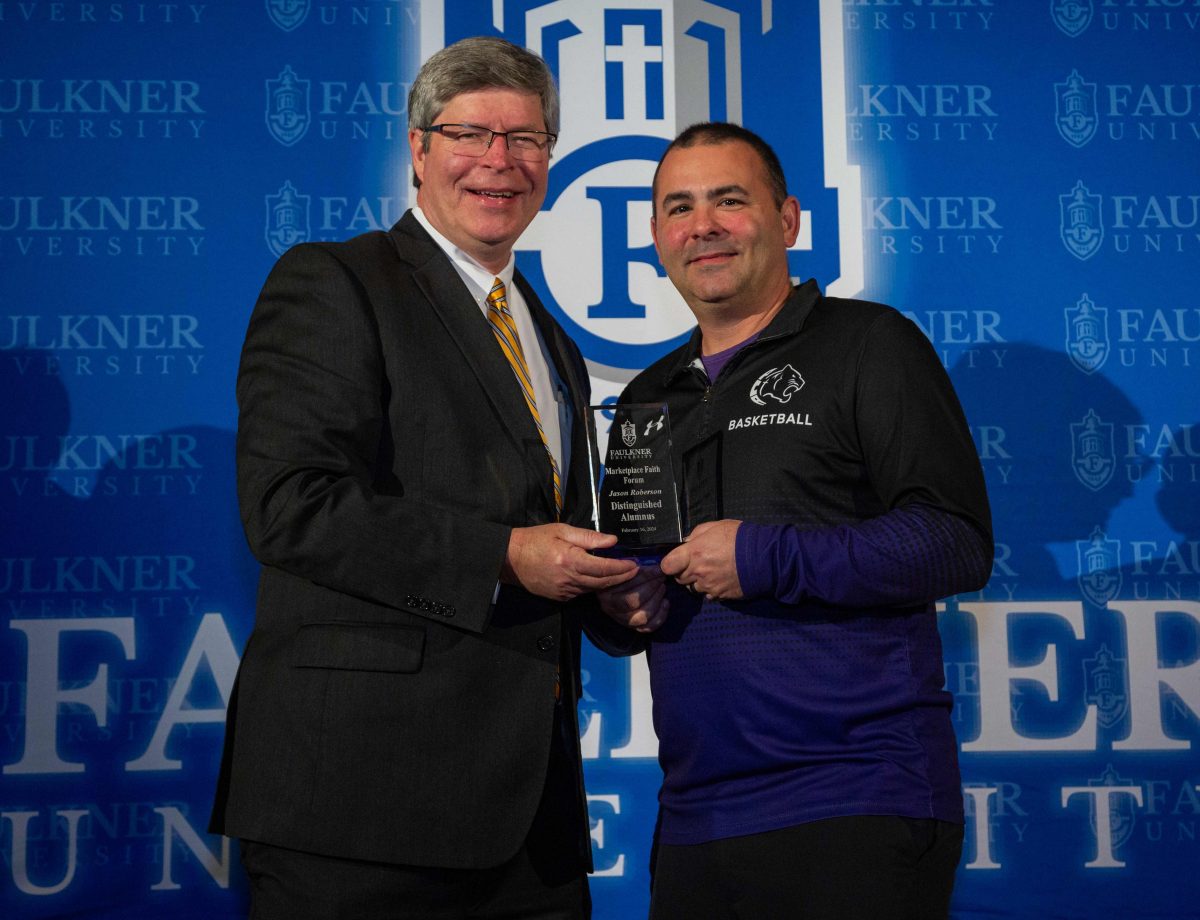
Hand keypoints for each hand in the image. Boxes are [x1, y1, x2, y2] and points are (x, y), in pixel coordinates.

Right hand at [502, 524, 637, 601]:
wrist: (510, 559)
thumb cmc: (535, 540)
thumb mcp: (562, 530)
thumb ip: (588, 537)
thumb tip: (612, 541)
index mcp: (570, 560)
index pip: (604, 568)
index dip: (622, 568)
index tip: (635, 565)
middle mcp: (569, 579)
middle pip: (603, 583)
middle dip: (622, 578)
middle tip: (636, 571)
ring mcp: (564, 591)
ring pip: (594, 590)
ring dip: (609, 584)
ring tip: (623, 575)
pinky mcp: (560, 597)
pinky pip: (582, 593)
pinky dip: (593, 587)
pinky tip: (600, 579)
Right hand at [598, 565, 668, 632]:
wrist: (618, 585)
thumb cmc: (623, 568)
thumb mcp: (619, 560)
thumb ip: (626, 559)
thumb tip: (640, 557)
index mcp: (605, 588)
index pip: (624, 584)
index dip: (644, 575)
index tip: (658, 568)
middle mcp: (609, 605)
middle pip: (632, 602)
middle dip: (652, 587)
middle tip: (662, 576)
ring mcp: (620, 617)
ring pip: (640, 617)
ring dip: (656, 600)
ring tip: (663, 587)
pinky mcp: (631, 626)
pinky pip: (647, 627)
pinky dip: (660, 616)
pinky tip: (665, 602)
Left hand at [660, 520, 743, 600]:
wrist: (764, 557)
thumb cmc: (740, 537)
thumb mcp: (716, 526)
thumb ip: (696, 534)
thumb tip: (687, 542)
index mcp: (694, 553)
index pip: (667, 566)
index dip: (669, 563)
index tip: (675, 560)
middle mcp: (699, 572)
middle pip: (679, 579)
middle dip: (683, 571)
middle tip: (695, 563)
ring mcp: (709, 586)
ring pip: (693, 588)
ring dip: (697, 581)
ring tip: (710, 571)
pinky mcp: (720, 595)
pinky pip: (708, 595)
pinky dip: (710, 589)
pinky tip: (720, 579)